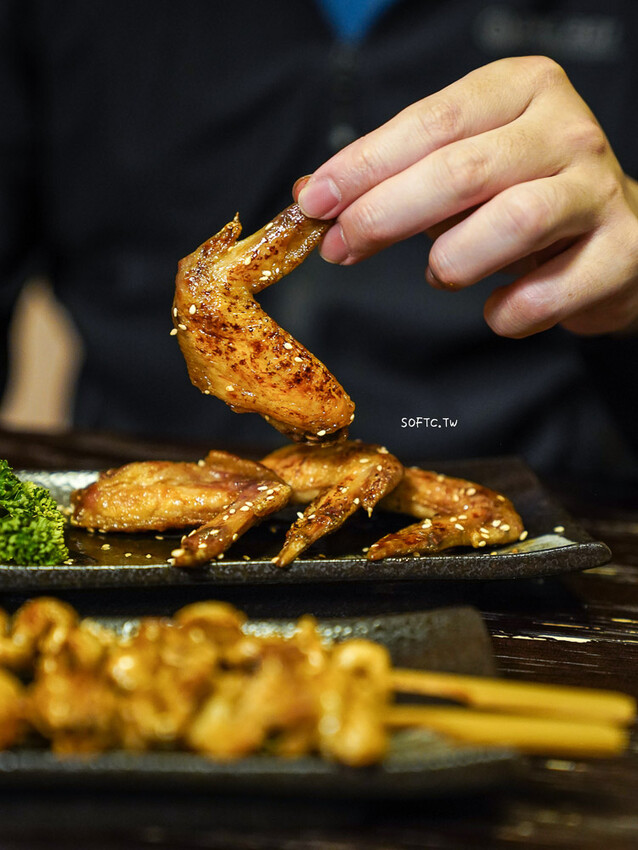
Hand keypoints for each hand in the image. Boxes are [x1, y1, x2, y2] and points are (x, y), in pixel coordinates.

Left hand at [295, 56, 637, 337]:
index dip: (364, 165)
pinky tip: (495, 308)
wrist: (617, 237)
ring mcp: (598, 190)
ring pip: (512, 222)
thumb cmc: (525, 196)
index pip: (431, 122)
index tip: (315, 201)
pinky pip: (545, 293)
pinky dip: (506, 312)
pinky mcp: (620, 253)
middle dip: (386, 214)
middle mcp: (566, 129)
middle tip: (343, 246)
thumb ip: (394, 177)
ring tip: (440, 272)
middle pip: (462, 170)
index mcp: (521, 90)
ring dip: (453, 261)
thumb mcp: (460, 170)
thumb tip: (311, 195)